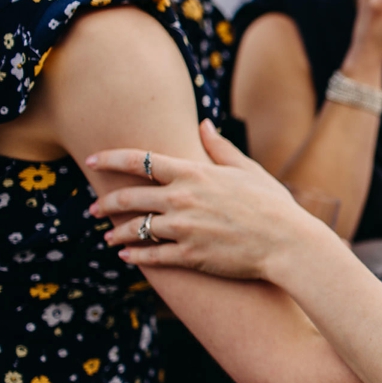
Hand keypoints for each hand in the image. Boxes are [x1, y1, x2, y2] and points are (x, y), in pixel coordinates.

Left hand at [87, 120, 330, 280]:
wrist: (288, 243)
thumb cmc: (273, 205)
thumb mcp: (248, 170)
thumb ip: (221, 148)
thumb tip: (205, 125)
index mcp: (195, 174)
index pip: (140, 161)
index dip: (111, 158)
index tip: (92, 159)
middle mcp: (182, 199)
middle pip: (128, 197)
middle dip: (105, 203)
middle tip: (94, 208)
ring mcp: (183, 229)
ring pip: (135, 229)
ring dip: (117, 233)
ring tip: (110, 237)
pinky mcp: (189, 256)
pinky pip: (150, 256)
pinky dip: (134, 257)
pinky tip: (127, 257)